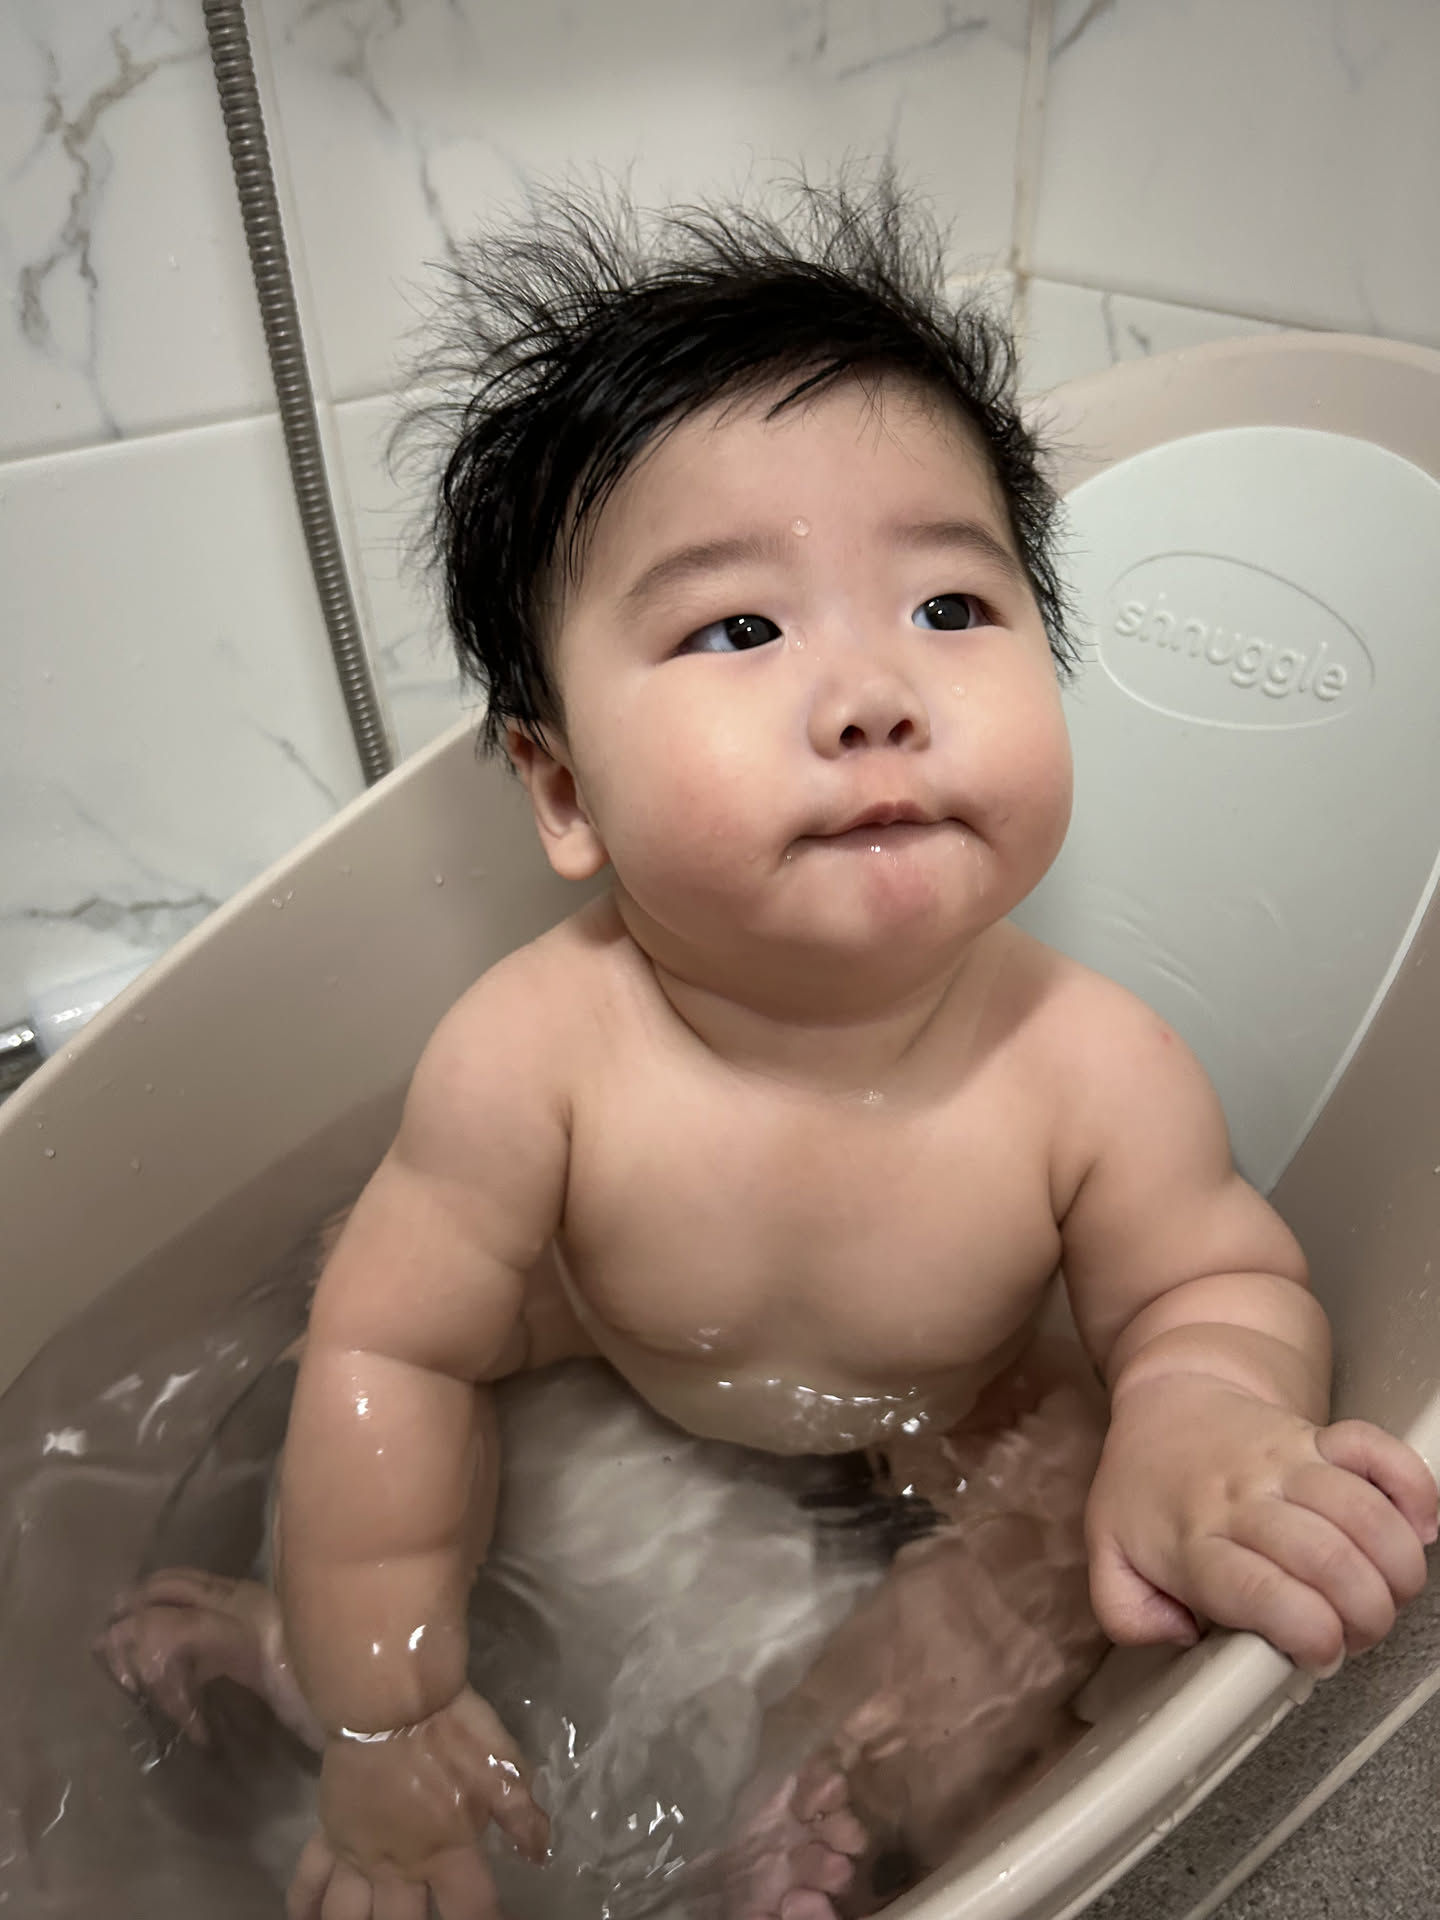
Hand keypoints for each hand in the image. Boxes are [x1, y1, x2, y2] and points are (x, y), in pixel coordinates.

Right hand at [286, 1685, 547, 1919]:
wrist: (390, 1697)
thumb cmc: (453, 1730)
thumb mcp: (502, 1768)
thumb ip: (522, 1817)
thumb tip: (541, 1856)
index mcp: (448, 1853)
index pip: (472, 1912)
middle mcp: (400, 1866)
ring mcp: (359, 1853)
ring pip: (348, 1916)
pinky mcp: (330, 1832)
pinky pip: (310, 1877)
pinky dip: (303, 1904)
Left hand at [1084, 1376, 1436, 1671]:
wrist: (1169, 1401)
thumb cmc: (1144, 1486)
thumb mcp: (1107, 1558)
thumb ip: (1127, 1614)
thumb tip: (1178, 1637)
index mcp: (1194, 1541)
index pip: (1263, 1593)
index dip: (1309, 1635)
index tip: (1318, 1654)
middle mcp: (1245, 1500)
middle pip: (1330, 1560)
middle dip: (1364, 1615)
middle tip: (1355, 1633)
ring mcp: (1286, 1463)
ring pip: (1365, 1514)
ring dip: (1395, 1568)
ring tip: (1385, 1593)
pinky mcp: (1321, 1436)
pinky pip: (1380, 1451)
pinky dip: (1413, 1490)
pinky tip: (1417, 1528)